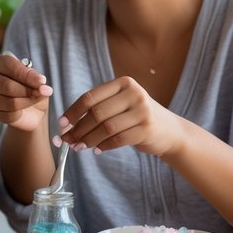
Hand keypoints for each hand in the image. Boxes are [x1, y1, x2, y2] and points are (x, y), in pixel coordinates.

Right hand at [0, 53, 52, 130]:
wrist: (32, 109)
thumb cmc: (32, 88)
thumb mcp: (37, 80)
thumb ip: (37, 80)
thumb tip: (41, 85)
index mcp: (0, 63)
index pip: (8, 64)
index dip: (26, 74)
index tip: (42, 81)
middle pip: (7, 85)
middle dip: (27, 91)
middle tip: (40, 93)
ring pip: (10, 102)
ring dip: (27, 102)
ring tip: (34, 100)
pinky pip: (9, 115)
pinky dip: (21, 114)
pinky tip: (23, 109)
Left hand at [55, 77, 182, 158]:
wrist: (170, 131)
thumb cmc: (137, 117)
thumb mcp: (122, 104)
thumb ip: (99, 109)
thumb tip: (67, 126)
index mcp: (124, 83)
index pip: (91, 97)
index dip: (73, 111)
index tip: (62, 124)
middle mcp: (134, 94)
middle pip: (97, 113)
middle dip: (78, 129)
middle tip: (68, 140)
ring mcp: (142, 111)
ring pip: (106, 128)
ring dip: (89, 140)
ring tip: (80, 147)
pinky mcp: (147, 128)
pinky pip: (118, 139)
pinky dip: (104, 146)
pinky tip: (97, 150)